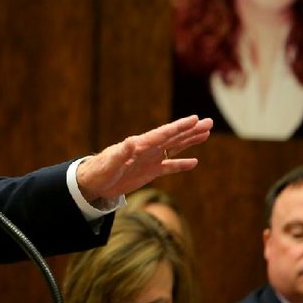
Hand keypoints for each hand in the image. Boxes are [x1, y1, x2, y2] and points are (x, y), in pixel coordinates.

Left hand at [76, 115, 212, 202]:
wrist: (92, 183)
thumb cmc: (99, 171)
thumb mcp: (109, 164)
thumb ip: (121, 153)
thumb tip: (130, 141)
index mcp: (139, 145)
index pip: (163, 134)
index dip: (179, 127)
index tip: (195, 118)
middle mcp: (147, 149)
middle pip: (173, 137)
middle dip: (191, 130)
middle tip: (209, 122)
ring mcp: (149, 159)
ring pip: (174, 148)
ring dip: (189, 141)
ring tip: (206, 133)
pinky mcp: (149, 171)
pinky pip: (169, 166)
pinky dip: (181, 164)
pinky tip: (194, 162)